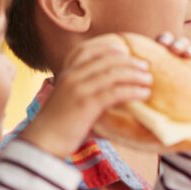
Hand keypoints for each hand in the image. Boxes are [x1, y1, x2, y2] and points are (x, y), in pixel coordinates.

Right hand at [19, 35, 151, 157]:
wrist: (42, 143)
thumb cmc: (59, 126)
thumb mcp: (69, 101)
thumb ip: (88, 94)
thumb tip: (115, 98)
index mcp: (66, 73)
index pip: (87, 50)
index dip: (107, 47)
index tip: (125, 49)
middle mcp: (72, 76)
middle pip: (106, 60)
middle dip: (129, 61)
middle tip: (145, 66)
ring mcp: (79, 89)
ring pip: (113, 74)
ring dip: (135, 74)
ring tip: (149, 79)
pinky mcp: (87, 104)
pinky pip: (115, 92)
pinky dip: (133, 91)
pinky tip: (144, 94)